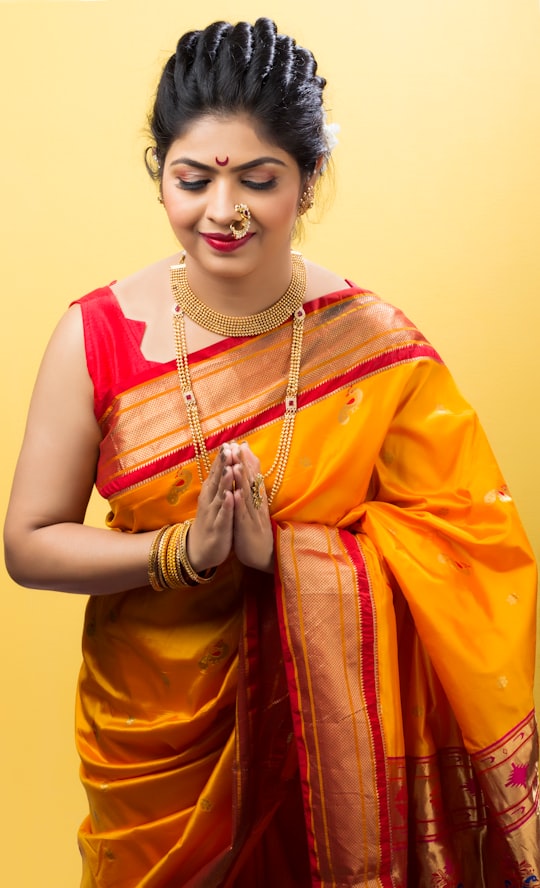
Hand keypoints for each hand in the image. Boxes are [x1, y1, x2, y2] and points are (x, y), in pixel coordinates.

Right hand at [186, 445, 234, 571]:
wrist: (199, 550)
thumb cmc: (210, 521)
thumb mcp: (214, 500)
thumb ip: (219, 482)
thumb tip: (225, 463)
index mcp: (211, 493)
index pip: (217, 472)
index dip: (222, 458)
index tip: (229, 442)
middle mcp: (211, 500)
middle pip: (217, 479)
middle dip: (223, 464)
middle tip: (228, 448)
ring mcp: (214, 514)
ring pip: (220, 495)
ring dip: (225, 481)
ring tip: (230, 468)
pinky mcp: (219, 528)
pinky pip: (223, 515)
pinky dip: (226, 505)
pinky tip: (230, 496)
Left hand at [229, 442, 273, 572]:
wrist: (266, 556)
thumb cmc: (257, 532)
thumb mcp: (255, 510)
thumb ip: (252, 493)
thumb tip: (251, 475)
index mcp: (256, 500)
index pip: (253, 477)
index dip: (247, 460)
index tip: (242, 444)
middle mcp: (256, 504)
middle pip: (250, 481)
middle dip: (244, 463)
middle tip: (239, 446)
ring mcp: (252, 515)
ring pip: (246, 495)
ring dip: (241, 480)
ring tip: (235, 464)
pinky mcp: (247, 528)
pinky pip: (243, 514)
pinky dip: (240, 503)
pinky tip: (236, 493)